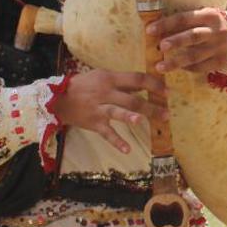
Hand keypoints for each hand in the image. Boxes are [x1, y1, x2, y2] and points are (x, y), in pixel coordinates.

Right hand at [52, 69, 167, 152]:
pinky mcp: (94, 123)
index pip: (136, 79)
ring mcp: (99, 109)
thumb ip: (123, 82)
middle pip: (130, 99)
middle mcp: (105, 93)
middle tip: (167, 113)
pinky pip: (106, 133)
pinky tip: (127, 150)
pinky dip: (116, 142)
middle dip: (150, 106)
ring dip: (130, 117)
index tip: (167, 92)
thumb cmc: (85, 85)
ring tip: (142, 122)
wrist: (58, 98)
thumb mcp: (103, 76)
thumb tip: (145, 86)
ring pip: (116, 112)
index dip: (153, 84)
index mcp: (110, 79)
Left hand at [146, 8, 226, 73]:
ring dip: (176, 62)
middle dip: (176, 41)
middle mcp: (216, 31)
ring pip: (196, 56)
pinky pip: (201, 67)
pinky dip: (187, 68)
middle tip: (160, 46)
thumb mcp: (202, 17)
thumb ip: (183, 22)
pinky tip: (177, 69)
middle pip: (193, 36)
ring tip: (160, 67)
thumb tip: (155, 29)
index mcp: (209, 15)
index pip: (184, 18)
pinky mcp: (221, 61)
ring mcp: (219, 48)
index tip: (149, 30)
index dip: (166, 24)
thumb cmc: (211, 26)